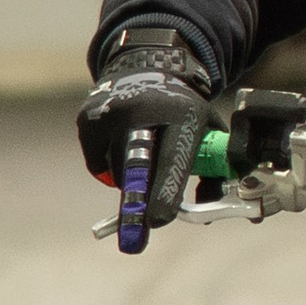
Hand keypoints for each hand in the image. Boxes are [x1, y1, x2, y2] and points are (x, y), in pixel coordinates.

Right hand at [75, 26, 215, 246]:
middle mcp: (144, 111)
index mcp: (183, 115)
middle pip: (137, 169)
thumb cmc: (185, 112)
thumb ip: (216, 171)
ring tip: (143, 160)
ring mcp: (112, 112)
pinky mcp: (88, 118)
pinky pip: (97, 162)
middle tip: (134, 236)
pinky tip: (122, 145)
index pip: (173, 160)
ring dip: (129, 180)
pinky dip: (108, 165)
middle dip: (137, 203)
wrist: (150, 68)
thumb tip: (214, 212)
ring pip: (116, 170)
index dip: (165, 192)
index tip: (157, 220)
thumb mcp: (208, 130)